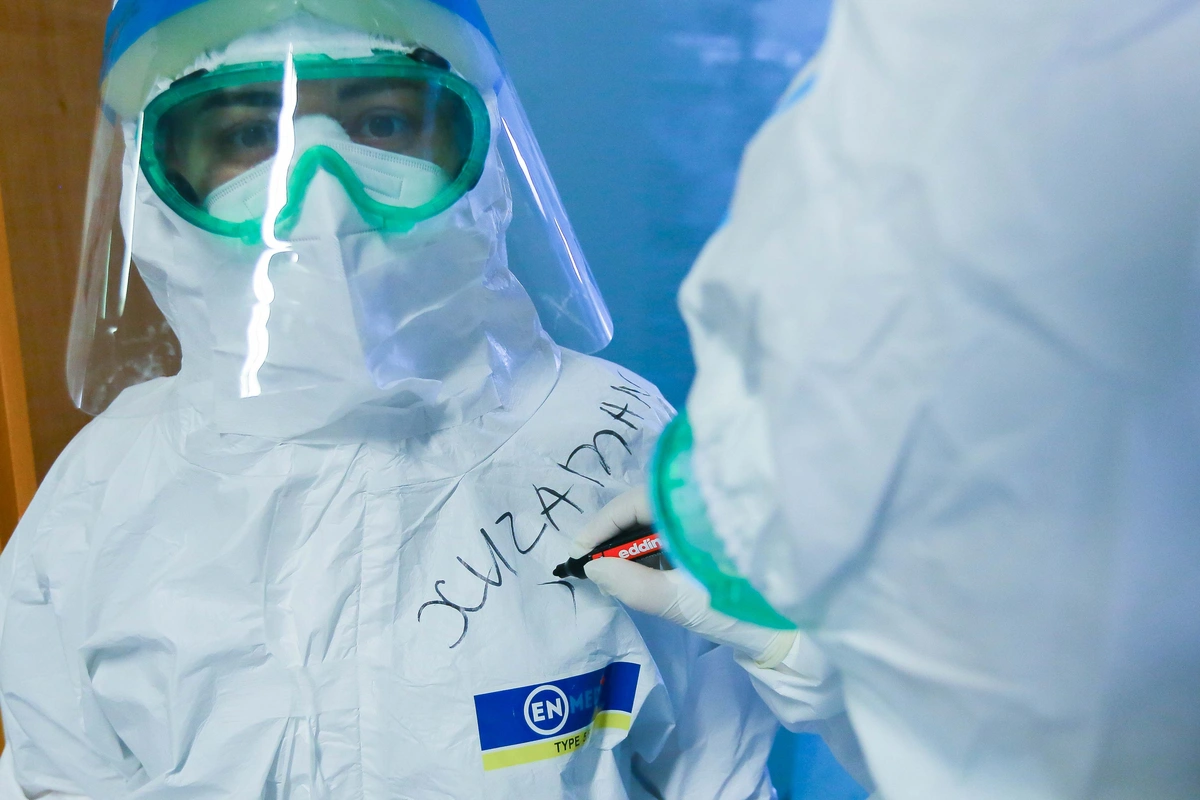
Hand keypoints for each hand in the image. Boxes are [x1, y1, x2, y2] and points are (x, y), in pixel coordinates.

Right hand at [573, 488, 796, 667]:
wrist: (791, 630)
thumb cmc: (742, 609)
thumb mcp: (683, 602)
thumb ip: (634, 585)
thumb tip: (593, 567)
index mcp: (695, 507)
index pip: (635, 500)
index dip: (602, 525)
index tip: (578, 552)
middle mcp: (700, 504)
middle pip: (643, 507)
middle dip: (614, 536)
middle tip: (590, 566)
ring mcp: (705, 520)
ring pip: (655, 521)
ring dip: (631, 545)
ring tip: (610, 573)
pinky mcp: (709, 538)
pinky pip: (670, 534)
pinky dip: (650, 552)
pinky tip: (639, 574)